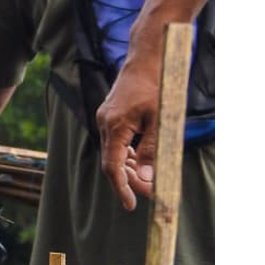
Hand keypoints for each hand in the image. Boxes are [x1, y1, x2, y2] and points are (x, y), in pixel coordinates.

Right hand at [95, 58, 160, 211]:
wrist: (147, 59)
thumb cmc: (157, 86)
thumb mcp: (160, 120)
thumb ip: (151, 149)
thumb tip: (147, 177)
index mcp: (115, 125)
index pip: (112, 167)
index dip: (121, 188)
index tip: (131, 205)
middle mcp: (105, 123)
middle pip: (111, 162)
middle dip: (128, 180)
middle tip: (150, 192)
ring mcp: (105, 119)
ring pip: (112, 153)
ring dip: (127, 168)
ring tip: (147, 179)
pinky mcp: (110, 115)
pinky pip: (114, 142)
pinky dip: (125, 154)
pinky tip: (137, 160)